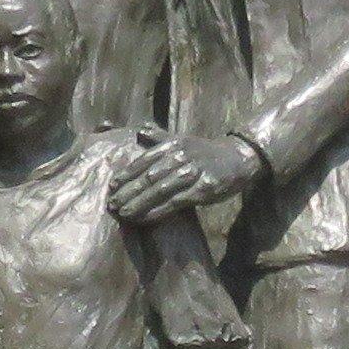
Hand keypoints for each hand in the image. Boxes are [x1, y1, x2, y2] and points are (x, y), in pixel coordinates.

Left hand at [109, 130, 261, 222]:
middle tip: (112, 205)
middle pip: (148, 177)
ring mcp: (192, 173)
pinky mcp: (202, 189)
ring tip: (123, 214)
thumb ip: (160, 137)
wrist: (237, 159)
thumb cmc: (205, 152)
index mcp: (173, 144)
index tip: (111, 187)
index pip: (143, 160)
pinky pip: (174, 202)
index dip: (126, 175)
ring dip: (138, 203)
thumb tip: (140, 129)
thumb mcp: (183, 140)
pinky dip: (157, 211)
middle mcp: (180, 156)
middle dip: (128, 192)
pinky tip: (143, 218)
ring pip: (159, 190)